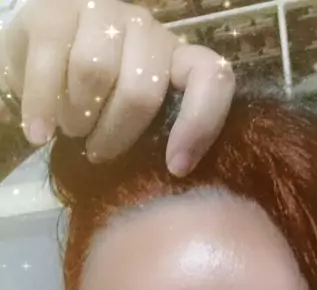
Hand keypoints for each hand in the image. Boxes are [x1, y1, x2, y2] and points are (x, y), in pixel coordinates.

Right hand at [0, 0, 234, 173]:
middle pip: (142, 89)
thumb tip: (173, 178)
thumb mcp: (134, 130)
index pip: (211, 77)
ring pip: (95, 70)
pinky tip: (40, 134)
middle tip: (99, 152)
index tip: (176, 167)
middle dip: (116, 135)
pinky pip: (49, 64)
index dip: (200, 123)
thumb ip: (158, 143)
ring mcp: (102, 14)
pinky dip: (43, 108)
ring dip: (79, 117)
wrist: (38, 80)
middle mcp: (147, 30)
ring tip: (73, 129)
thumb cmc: (97, 113)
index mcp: (176, 61)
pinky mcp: (54, 13)